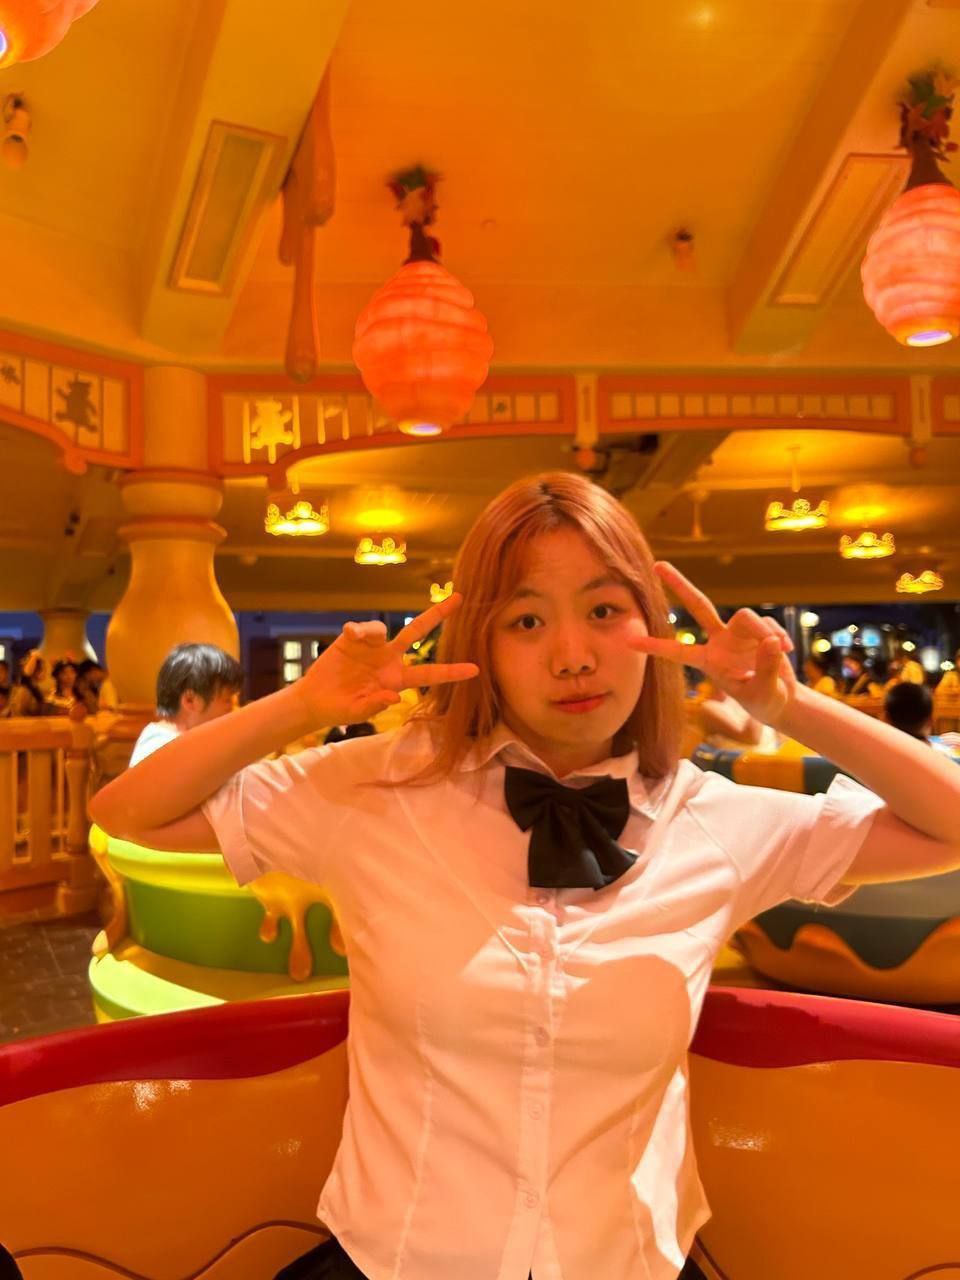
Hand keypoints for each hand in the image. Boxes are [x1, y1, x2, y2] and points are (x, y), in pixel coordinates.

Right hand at [295, 593, 478, 725]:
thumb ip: (375, 705)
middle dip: (437, 614)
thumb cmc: (340, 709)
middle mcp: (389, 658)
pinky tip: (348, 634)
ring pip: (382, 628)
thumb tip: (394, 697)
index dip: (451, 672)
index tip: (475, 670)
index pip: (429, 674)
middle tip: (460, 598)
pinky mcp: (352, 639)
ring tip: (355, 637)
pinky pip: (361, 629)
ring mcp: (372, 647)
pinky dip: (358, 629)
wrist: (316, 700)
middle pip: (418, 631)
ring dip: (371, 630)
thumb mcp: (357, 712)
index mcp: (397, 679)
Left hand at [629, 562, 796, 726]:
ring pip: (747, 616)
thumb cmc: (764, 700)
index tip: (628, 640)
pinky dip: (778, 637)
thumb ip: (767, 669)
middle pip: (699, 605)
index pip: (677, 652)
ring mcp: (739, 634)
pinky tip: (787, 651)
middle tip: (657, 565)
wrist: (781, 699)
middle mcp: (720, 641)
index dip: (655, 646)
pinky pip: (769, 626)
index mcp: (709, 661)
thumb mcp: (764, 693)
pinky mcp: (760, 630)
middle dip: (679, 585)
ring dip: (764, 630)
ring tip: (781, 650)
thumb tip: (772, 641)